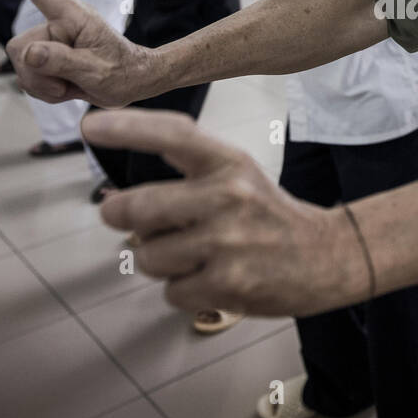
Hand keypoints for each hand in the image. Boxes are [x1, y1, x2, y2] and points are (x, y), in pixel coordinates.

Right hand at [0, 0, 156, 106]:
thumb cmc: (123, 71)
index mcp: (74, 16)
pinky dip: (45, 90)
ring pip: (21, 66)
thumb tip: (29, 53)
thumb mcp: (96, 70)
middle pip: (20, 47)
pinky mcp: (46, 59)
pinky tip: (68, 88)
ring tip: (74, 83)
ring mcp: (50, 42)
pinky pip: (28, 79)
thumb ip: (62, 61)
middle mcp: (57, 25)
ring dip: (44, 84)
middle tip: (69, 81)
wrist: (133, 84)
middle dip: (38, 72)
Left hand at [85, 109, 362, 316]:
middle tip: (118, 215)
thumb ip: (182, 178)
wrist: (327, 256)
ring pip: (149, 256)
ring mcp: (228, 243)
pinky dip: (182, 289)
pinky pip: (171, 291)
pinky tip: (210, 278)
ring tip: (189, 254)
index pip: (173, 135)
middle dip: (118, 215)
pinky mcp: (228, 284)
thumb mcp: (236, 175)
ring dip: (157, 260)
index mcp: (229, 163)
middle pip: (139, 207)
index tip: (90, 126)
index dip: (127, 129)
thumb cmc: (268, 214)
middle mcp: (228, 197)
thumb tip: (111, 199)